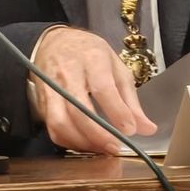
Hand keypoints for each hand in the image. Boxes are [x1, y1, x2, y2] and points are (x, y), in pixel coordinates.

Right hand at [30, 27, 156, 153]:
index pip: (103, 88)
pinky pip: (52, 128)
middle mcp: (68, 73)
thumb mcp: (117, 68)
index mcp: (92, 59)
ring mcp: (51, 88)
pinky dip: (69, 141)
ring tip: (102, 149)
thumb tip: (148, 129)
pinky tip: (86, 144)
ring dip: (82, 142)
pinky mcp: (42, 102)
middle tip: (115, 147)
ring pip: (60, 122)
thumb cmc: (90, 54)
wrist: (55, 41)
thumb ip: (131, 100)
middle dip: (98, 134)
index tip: (130, 130)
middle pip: (78, 110)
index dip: (117, 112)